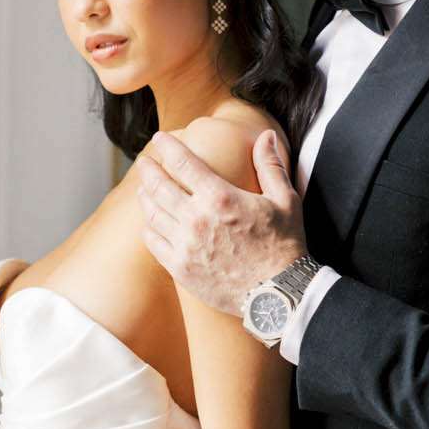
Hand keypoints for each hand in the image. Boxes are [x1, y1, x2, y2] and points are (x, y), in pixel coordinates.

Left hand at [135, 129, 305, 316]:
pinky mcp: (181, 268)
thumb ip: (270, 165)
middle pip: (159, 186)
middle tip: (143, 162)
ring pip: (152, 214)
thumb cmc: (284, 245)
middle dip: (148, 170)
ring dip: (145, 197)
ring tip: (144, 189)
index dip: (167, 147)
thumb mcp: (285, 200)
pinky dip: (148, 229)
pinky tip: (149, 223)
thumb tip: (266, 135)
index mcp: (220, 197)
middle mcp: (197, 219)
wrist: (278, 293)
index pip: (183, 163)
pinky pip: (154, 243)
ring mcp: (185, 246)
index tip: (159, 139)